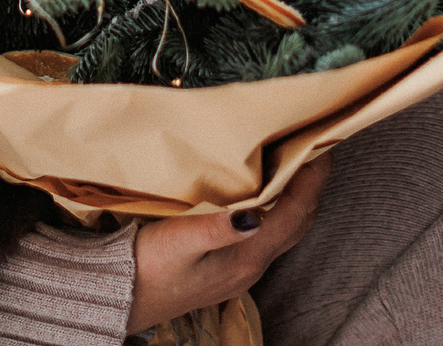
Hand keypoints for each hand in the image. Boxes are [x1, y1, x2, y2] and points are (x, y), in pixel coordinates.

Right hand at [125, 156, 331, 335]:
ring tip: (291, 162)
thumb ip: (216, 228)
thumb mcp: (177, 242)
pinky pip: (269, 234)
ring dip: (296, 196)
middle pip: (300, 220)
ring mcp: (244, 270)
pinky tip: (262, 192)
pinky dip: (279, 208)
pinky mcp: (231, 268)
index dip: (313, 178)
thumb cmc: (145, 269)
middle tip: (310, 145)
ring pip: (287, 229)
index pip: (297, 212)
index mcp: (247, 257)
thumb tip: (253, 214)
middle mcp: (253, 266)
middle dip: (312, 184)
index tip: (320, 143)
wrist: (122, 299)